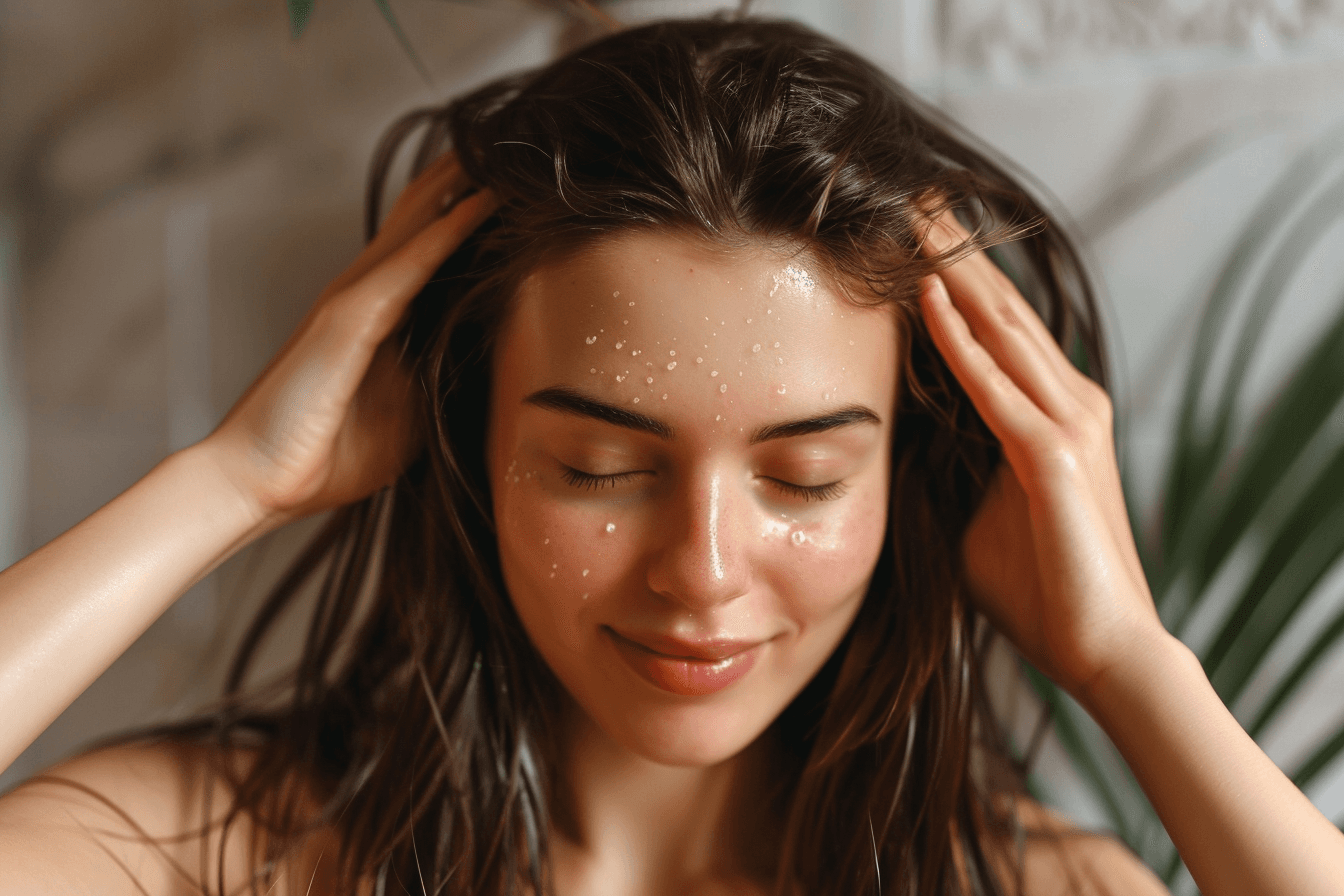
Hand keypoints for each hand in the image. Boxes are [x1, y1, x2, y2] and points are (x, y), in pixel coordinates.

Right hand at [200, 152, 496, 527]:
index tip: (522, 187)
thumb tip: (492, 371)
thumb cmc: (330, 453)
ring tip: (510, 146)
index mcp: (380, 315)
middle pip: (423, 215)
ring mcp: (355, 298)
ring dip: (464, 184)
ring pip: (419, 222)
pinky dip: (449, 230)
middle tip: (520, 144)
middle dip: (469, 178)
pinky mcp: (349, 317)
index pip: (431, 247)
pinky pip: (411, 264)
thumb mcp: (408, 415)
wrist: (258, 482)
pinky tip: (484, 202)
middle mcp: (365, 292)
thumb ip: (440, 380)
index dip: (471, 211)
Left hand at [918, 214, 1163, 700]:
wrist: (1100, 648)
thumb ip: (950, 463)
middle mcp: (1068, 400)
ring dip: (954, 270)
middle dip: (956, 247)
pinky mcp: (1053, 456)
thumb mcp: (976, 510)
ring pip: (999, 327)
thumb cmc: (1039, 587)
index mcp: (1050, 409)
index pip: (996, 324)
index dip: (957, 271)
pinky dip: (958, 340)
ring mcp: (1067, 423)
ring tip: (913, 217)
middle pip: (1000, 306)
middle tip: (912, 192)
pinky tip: (927, 297)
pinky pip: (992, 386)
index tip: (912, 228)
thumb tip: (895, 442)